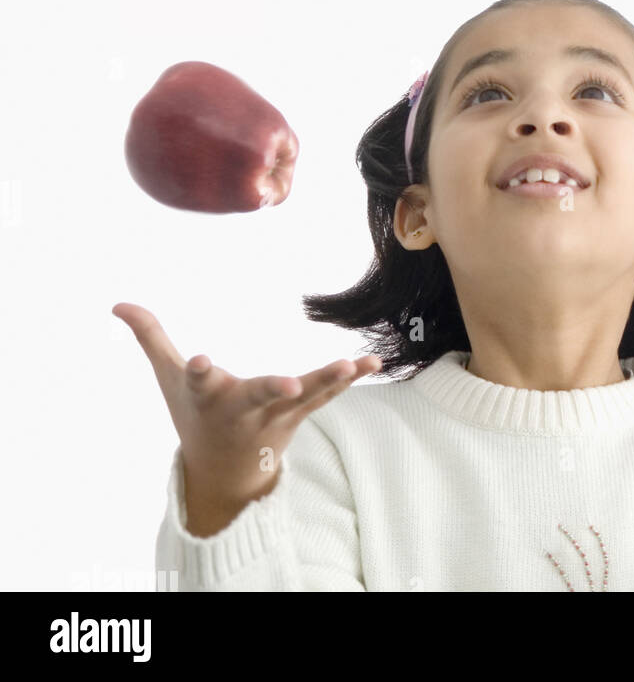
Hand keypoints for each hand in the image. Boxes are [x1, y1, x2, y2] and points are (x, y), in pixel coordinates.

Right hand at [112, 302, 381, 506]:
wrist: (223, 472)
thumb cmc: (193, 413)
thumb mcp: (167, 378)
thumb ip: (150, 337)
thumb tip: (117, 302)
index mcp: (205, 396)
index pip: (199, 381)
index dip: (199, 371)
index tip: (201, 361)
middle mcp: (240, 408)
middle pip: (257, 397)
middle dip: (271, 390)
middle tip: (288, 384)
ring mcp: (273, 414)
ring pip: (303, 398)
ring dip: (326, 381)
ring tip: (349, 364)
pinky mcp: (298, 414)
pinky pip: (326, 396)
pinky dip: (348, 380)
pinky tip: (373, 362)